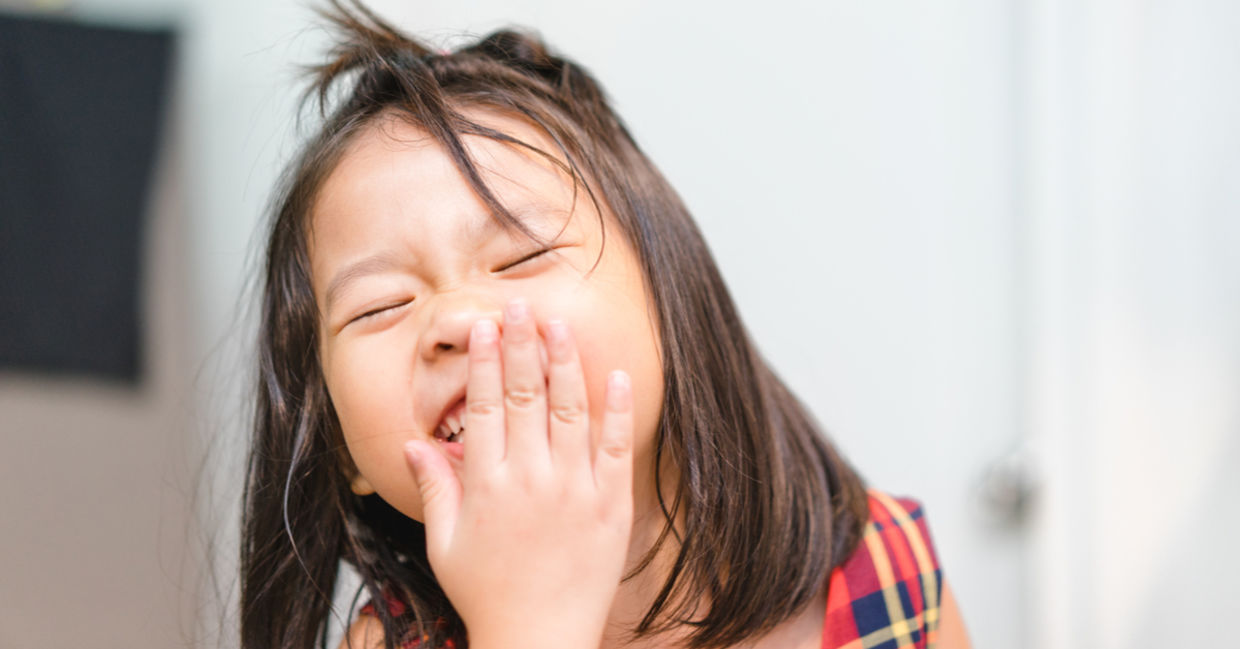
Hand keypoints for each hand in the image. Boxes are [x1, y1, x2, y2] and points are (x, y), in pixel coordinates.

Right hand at [403, 298, 634, 648]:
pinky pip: (615, 447)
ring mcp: (575, 490)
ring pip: (571, 410)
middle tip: (520, 305)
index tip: (484, 326)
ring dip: (565, 362)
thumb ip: (435, 488)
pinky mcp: (610, 506)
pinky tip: (614, 374)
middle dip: (522, 344)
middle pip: (527, 395)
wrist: (540, 641)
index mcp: (488, 484)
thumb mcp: (445, 544)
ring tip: (559, 324)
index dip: (484, 361)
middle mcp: (532, 478)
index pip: (485, 405)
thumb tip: (413, 444)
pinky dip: (616, 410)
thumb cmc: (487, 594)